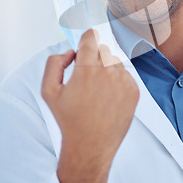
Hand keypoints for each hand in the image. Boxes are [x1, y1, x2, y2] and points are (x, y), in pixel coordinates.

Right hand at [41, 29, 138, 182]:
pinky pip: (126, 75)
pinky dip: (117, 81)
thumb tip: (71, 52)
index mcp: (87, 69)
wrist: (90, 146)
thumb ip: (55, 62)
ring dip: (106, 69)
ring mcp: (124, 81)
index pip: (91, 36)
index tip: (84, 44)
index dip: (85, 40)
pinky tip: (107, 98)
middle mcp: (108, 72)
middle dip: (94, 57)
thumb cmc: (68, 119)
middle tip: (86, 76)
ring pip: (115, 61)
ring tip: (96, 91)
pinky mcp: (134, 91)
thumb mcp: (48, 91)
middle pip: (103, 49)